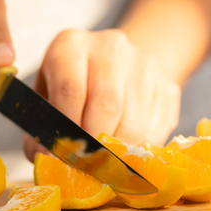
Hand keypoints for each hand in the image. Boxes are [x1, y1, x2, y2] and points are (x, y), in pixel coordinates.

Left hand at [23, 29, 180, 160]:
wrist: (116, 68)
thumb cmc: (72, 88)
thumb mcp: (48, 98)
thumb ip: (42, 128)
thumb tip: (49, 160)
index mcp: (71, 45)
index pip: (71, 90)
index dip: (68, 130)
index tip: (66, 155)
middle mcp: (110, 46)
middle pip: (107, 106)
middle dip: (96, 145)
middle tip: (88, 165)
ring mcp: (144, 64)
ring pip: (134, 122)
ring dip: (118, 152)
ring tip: (105, 163)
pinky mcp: (168, 85)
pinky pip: (156, 130)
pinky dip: (140, 150)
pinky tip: (126, 151)